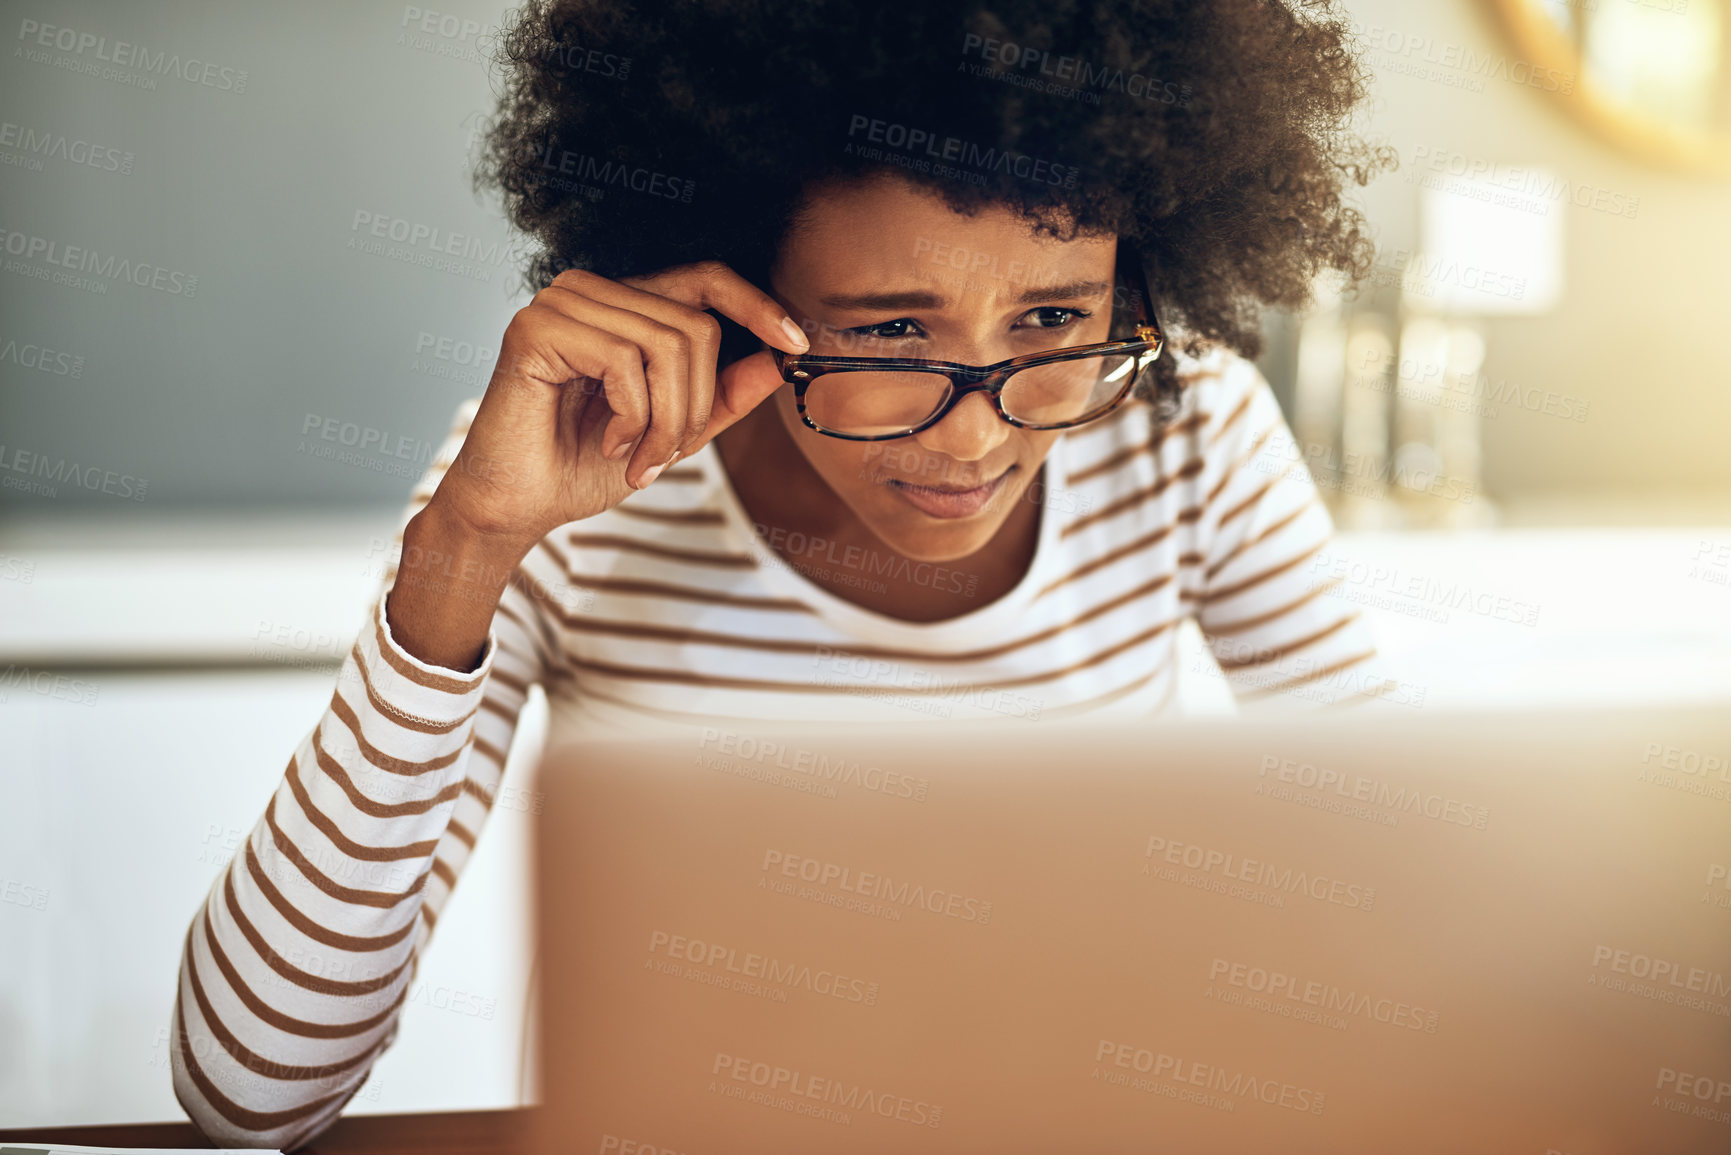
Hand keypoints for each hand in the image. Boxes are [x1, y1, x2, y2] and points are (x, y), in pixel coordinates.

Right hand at [426, 259, 809, 550]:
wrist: (518, 508)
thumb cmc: (581, 466)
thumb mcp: (674, 430)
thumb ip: (722, 393)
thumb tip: (780, 359)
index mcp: (621, 305)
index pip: (704, 277)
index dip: (756, 305)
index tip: (797, 345)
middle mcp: (589, 290)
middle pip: (695, 324)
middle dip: (696, 405)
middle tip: (666, 455)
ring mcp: (560, 302)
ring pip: (667, 343)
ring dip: (666, 421)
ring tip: (638, 457)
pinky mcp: (537, 327)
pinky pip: (626, 360)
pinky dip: (633, 417)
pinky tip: (607, 444)